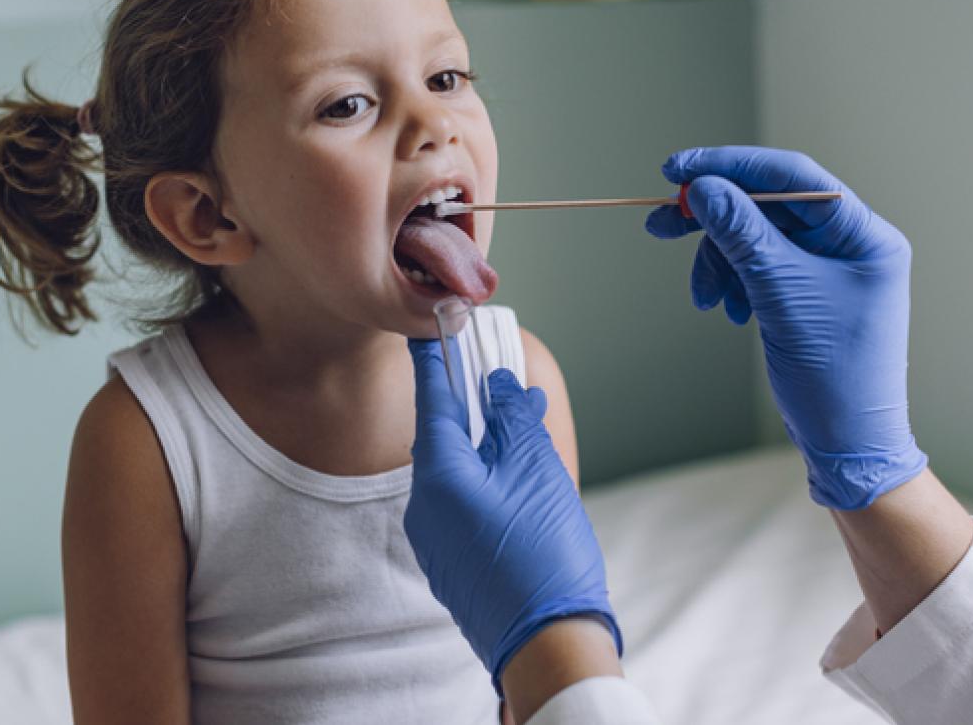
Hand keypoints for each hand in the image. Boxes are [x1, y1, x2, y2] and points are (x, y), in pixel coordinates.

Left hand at [405, 339, 620, 692]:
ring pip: (458, 474)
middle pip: (444, 438)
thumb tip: (499, 386)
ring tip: (527, 427)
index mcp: (439, 476)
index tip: (430, 327)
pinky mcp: (452, 563)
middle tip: (500, 377)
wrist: (548, 644)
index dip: (435, 360)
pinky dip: (488, 481)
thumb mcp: (536, 470)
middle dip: (474, 408)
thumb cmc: (544, 554)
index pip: (431, 400)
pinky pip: (464, 505)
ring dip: (488, 447)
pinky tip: (521, 477)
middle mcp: (425, 506)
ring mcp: (434, 539)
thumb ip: (514, 419)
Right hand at [645, 146, 927, 509]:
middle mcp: (849, 244)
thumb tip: (705, 188)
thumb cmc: (833, 376)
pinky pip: (757, 267)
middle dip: (715, 218)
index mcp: (863, 235)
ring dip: (719, 261)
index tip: (678, 170)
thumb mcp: (782, 296)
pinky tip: (727, 310)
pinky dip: (732, 282)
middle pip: (768, 206)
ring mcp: (828, 269)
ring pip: (755, 238)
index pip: (793, 176)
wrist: (847, 444)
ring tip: (704, 299)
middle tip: (662, 223)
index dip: (732, 166)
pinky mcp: (806, 293)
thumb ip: (744, 235)